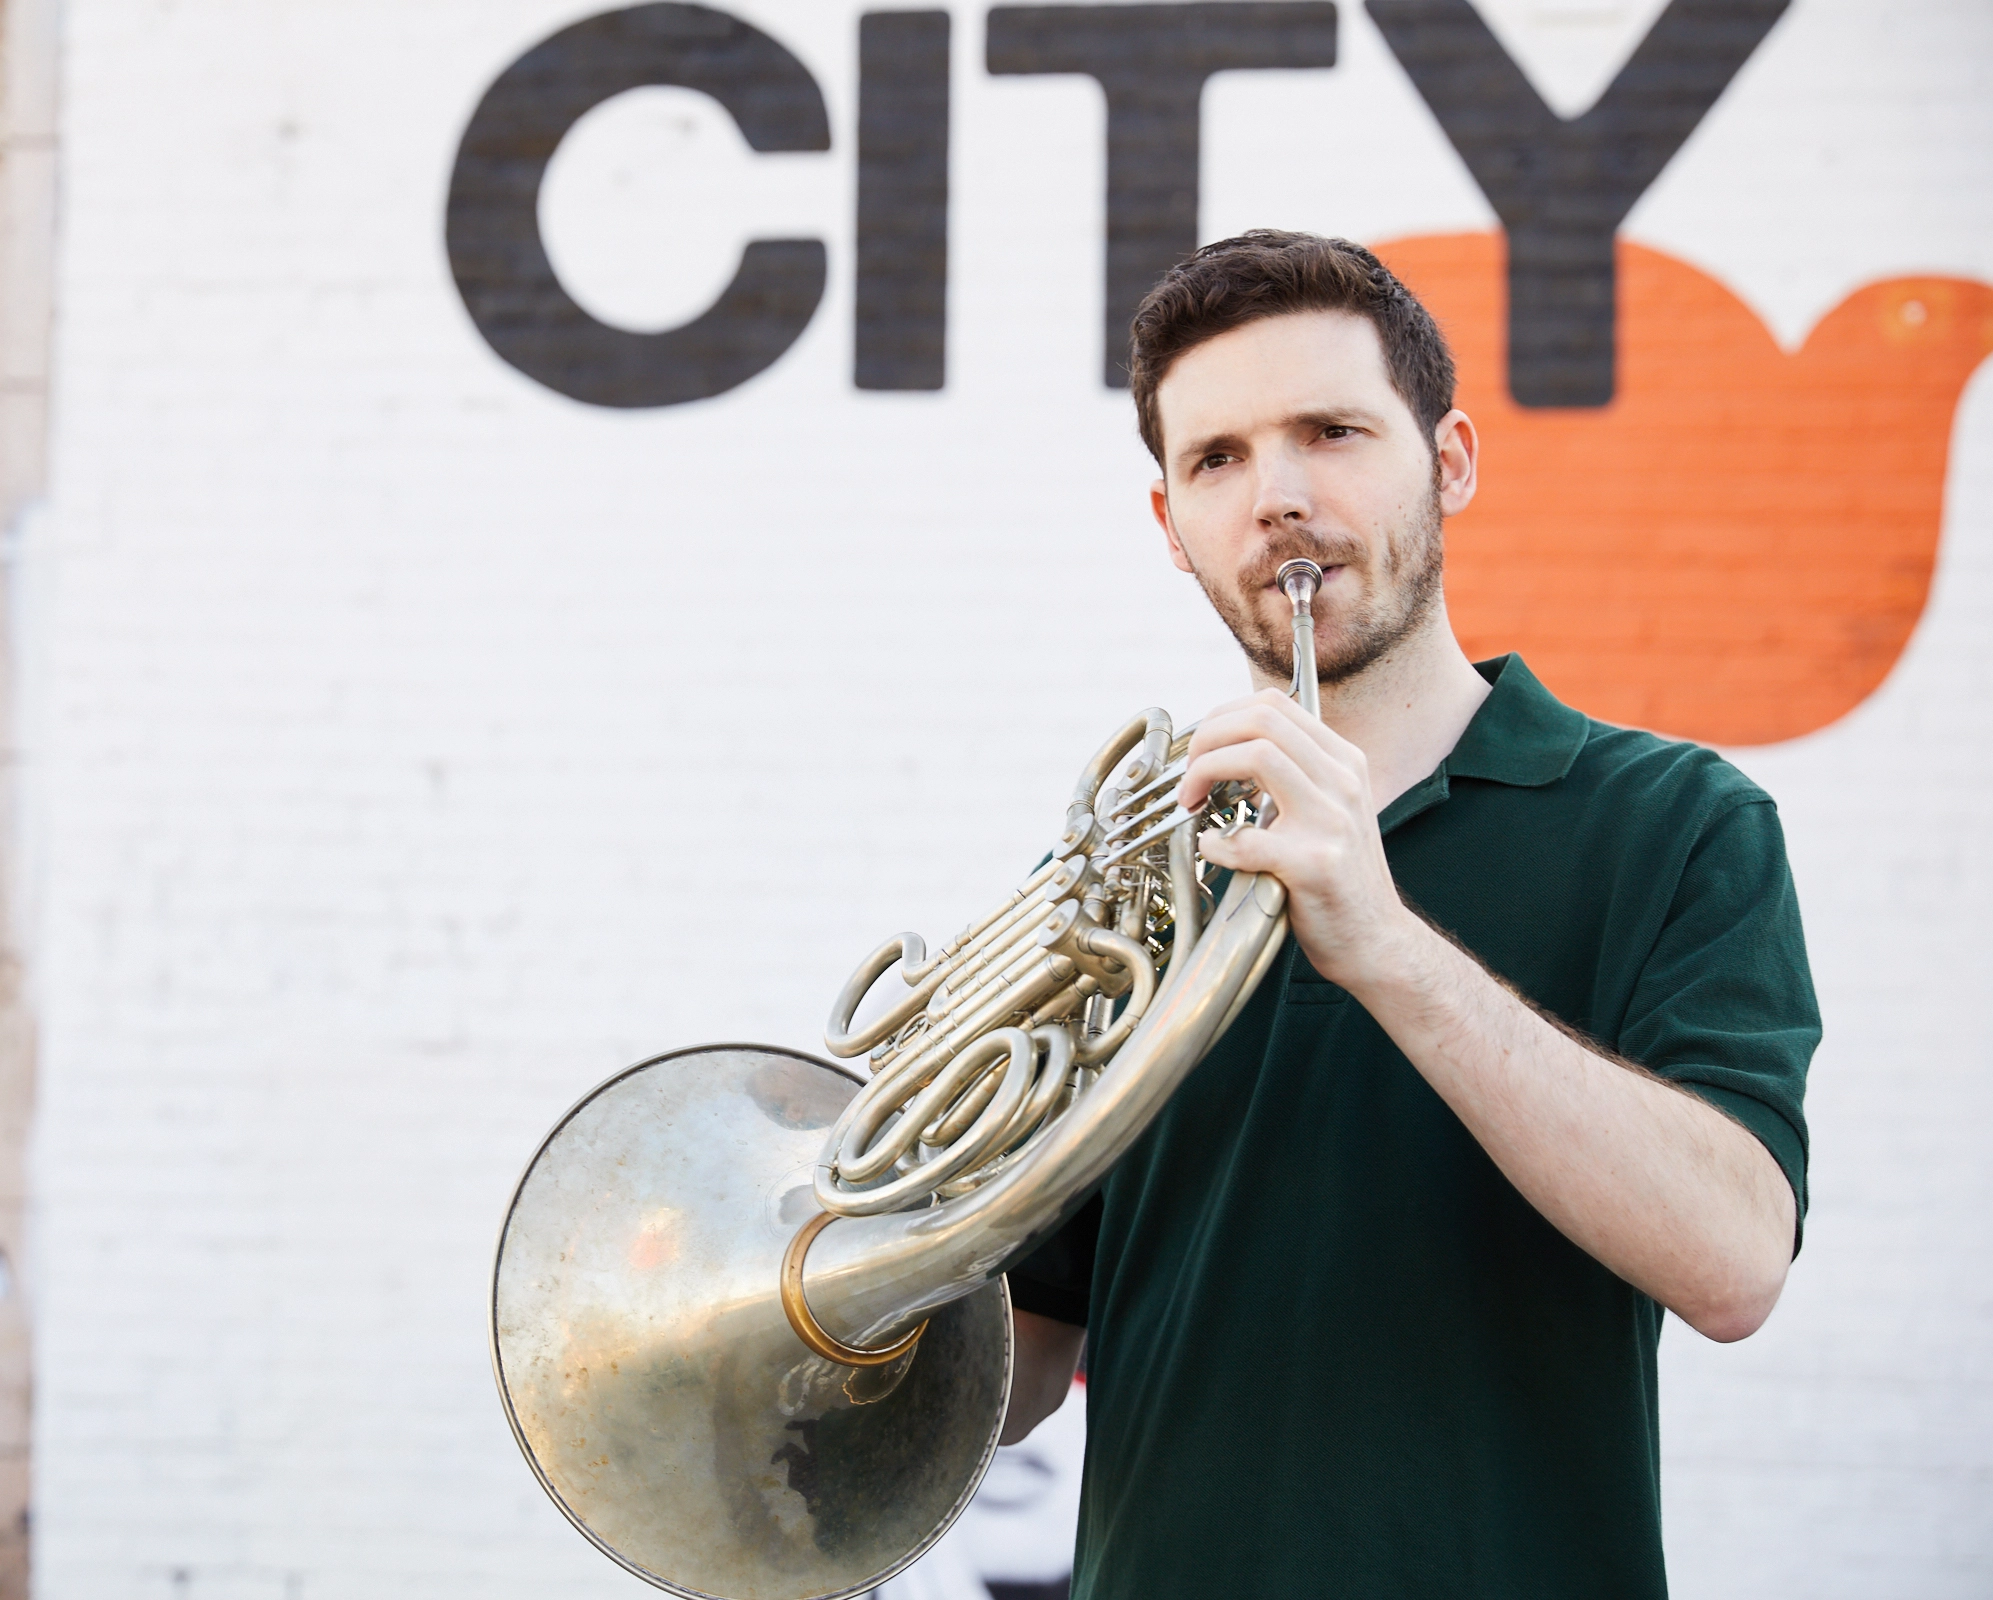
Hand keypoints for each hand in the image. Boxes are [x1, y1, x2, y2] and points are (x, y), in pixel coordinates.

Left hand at [1180, 688, 1418, 991]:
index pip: (1274, 705)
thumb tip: (1228, 749)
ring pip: (1256, 755)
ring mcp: (1332, 821)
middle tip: (1189, 778)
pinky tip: (1212, 849)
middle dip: (1207, 740)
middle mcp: (1343, 781)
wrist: (1375, 939)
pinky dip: (1215, 843)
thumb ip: (1293, 777)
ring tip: (1194, 803)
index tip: (1201, 751)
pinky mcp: (1314, 865)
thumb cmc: (1338, 879)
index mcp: (1343, 762)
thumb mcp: (1328, 810)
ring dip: (1205, 773)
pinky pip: (1246, 840)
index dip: (1223, 719)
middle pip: (1261, 720)